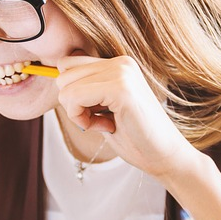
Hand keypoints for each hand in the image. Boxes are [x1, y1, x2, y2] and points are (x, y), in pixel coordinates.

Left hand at [55, 54, 200, 179]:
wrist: (165, 157)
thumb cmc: (135, 137)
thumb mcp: (104, 108)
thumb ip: (86, 90)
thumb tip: (56, 79)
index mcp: (118, 64)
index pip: (68, 65)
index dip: (72, 94)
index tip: (95, 113)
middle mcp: (120, 62)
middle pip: (63, 74)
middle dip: (73, 104)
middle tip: (99, 120)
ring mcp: (122, 72)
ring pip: (66, 87)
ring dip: (78, 113)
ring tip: (105, 123)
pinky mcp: (121, 88)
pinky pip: (74, 98)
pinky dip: (81, 119)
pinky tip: (106, 127)